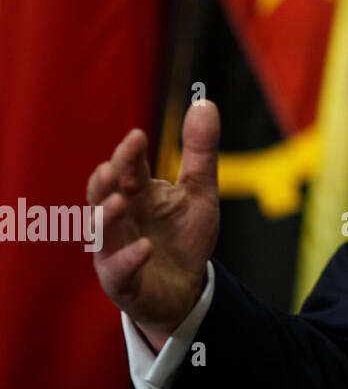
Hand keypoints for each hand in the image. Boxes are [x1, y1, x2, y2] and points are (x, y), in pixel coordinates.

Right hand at [87, 101, 220, 349]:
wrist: (187, 287)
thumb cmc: (185, 235)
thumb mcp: (200, 190)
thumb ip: (200, 151)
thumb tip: (205, 101)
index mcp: (137, 193)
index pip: (128, 169)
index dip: (130, 154)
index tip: (138, 136)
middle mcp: (120, 218)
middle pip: (105, 195)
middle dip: (107, 180)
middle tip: (114, 166)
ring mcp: (115, 250)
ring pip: (101, 232)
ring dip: (106, 217)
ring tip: (119, 201)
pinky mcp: (122, 281)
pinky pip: (119, 270)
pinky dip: (129, 258)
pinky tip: (144, 246)